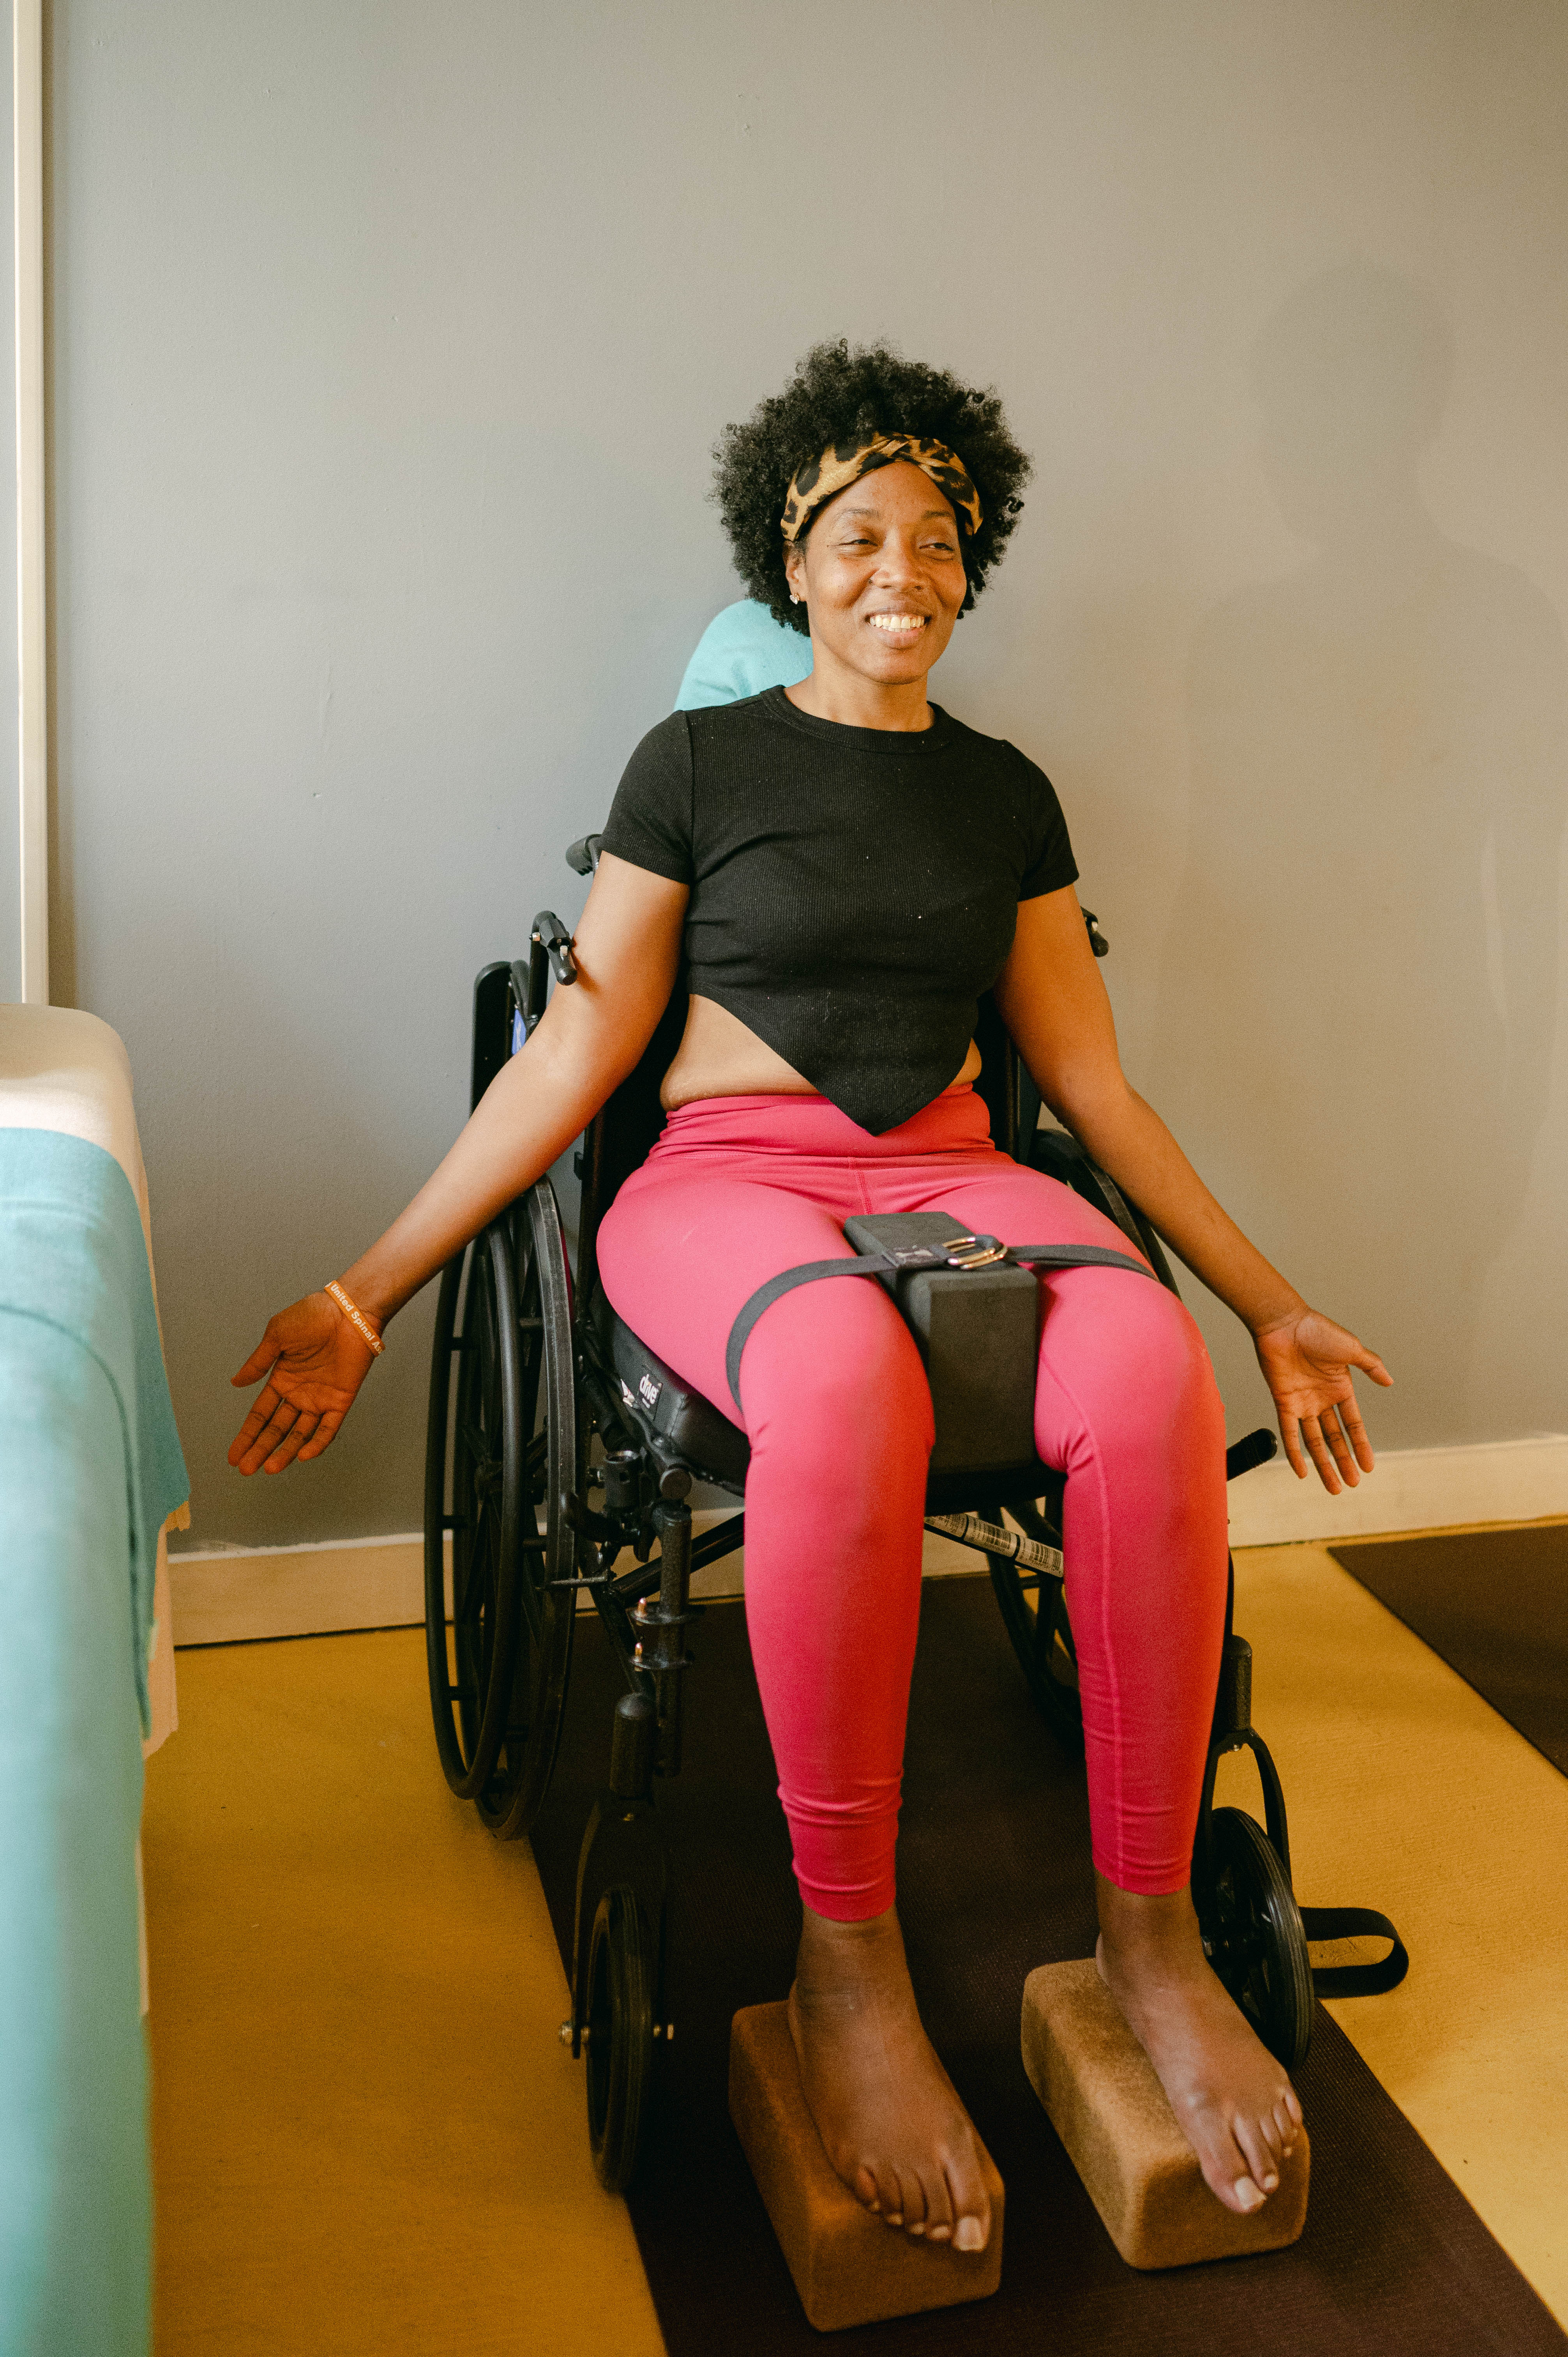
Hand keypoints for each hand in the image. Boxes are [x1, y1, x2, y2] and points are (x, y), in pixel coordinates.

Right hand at [228, 1291, 379, 1474]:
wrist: (347, 1310)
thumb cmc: (312, 1315)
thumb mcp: (276, 1337)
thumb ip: (258, 1363)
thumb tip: (235, 1383)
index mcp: (281, 1379)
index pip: (260, 1415)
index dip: (246, 1435)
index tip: (233, 1456)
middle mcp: (299, 1394)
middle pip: (276, 1429)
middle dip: (260, 1450)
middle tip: (245, 1469)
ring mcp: (320, 1399)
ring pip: (300, 1434)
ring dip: (285, 1452)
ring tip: (270, 1468)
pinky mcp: (341, 1400)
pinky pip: (329, 1427)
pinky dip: (317, 1442)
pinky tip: (303, 1455)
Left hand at [1252, 1308, 1391, 1491]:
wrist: (1284, 1322)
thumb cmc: (1318, 1331)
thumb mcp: (1352, 1348)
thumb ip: (1371, 1365)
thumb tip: (1390, 1381)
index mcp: (1341, 1388)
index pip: (1354, 1425)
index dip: (1361, 1446)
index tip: (1369, 1467)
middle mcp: (1322, 1399)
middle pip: (1335, 1438)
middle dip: (1344, 1462)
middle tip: (1352, 1485)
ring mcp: (1303, 1402)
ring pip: (1314, 1441)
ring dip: (1324, 1464)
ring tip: (1334, 1487)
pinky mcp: (1283, 1402)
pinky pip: (1289, 1432)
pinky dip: (1294, 1452)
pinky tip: (1302, 1472)